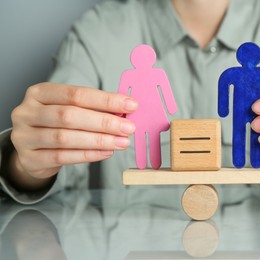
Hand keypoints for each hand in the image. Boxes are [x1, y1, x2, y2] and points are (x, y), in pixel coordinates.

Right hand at [10, 83, 137, 187]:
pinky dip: (88, 155)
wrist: (31, 151)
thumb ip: (92, 108)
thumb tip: (125, 110)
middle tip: (128, 128)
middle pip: (69, 116)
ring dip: (99, 140)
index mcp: (39, 93)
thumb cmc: (55, 125)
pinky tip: (106, 152)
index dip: (106, 100)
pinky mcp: (29, 159)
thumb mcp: (68, 109)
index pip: (76, 94)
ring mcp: (24, 137)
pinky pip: (62, 157)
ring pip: (65, 138)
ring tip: (122, 142)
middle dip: (104, 122)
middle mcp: (27, 112)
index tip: (131, 105)